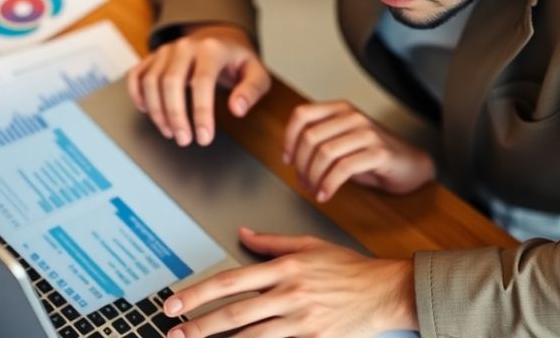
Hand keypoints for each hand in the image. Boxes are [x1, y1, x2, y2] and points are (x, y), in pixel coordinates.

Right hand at [127, 24, 270, 146]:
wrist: (219, 37)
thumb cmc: (236, 60)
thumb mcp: (256, 72)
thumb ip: (251, 90)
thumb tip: (238, 109)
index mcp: (211, 49)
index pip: (202, 82)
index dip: (201, 113)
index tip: (204, 137)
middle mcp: (185, 47)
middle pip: (171, 82)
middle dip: (175, 116)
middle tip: (184, 140)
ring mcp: (166, 51)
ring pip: (151, 81)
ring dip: (157, 111)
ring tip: (171, 132)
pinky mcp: (153, 57)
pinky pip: (136, 75)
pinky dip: (137, 95)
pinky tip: (147, 111)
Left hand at [162, 228, 416, 337]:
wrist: (386, 292)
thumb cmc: (349, 269)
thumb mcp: (310, 245)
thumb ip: (272, 242)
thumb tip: (242, 233)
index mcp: (286, 268)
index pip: (231, 281)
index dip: (198, 293)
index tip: (174, 302)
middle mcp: (290, 295)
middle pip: (234, 313)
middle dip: (198, 325)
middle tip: (173, 331)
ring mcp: (301, 322)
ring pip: (250, 337)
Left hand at [283, 101, 435, 202]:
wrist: (411, 165)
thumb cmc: (373, 156)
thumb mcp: (341, 142)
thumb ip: (319, 140)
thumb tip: (291, 156)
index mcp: (340, 109)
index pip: (302, 115)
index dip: (288, 139)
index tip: (287, 160)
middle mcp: (353, 116)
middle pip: (310, 137)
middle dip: (301, 165)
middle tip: (303, 183)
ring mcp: (367, 133)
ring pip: (325, 153)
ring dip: (313, 177)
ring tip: (314, 190)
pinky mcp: (379, 152)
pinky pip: (344, 168)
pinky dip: (329, 184)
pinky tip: (326, 195)